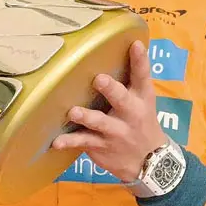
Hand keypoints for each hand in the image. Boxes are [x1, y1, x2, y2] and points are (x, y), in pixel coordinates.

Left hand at [50, 40, 169, 184]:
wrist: (149, 161)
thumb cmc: (141, 121)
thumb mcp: (144, 101)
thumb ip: (133, 77)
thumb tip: (127, 44)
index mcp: (142, 98)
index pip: (143, 76)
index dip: (140, 60)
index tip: (135, 44)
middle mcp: (131, 114)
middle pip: (122, 99)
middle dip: (111, 89)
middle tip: (99, 79)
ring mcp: (115, 132)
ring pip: (100, 123)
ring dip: (86, 117)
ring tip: (73, 111)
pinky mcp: (101, 146)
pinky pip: (83, 142)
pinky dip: (69, 142)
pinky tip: (56, 141)